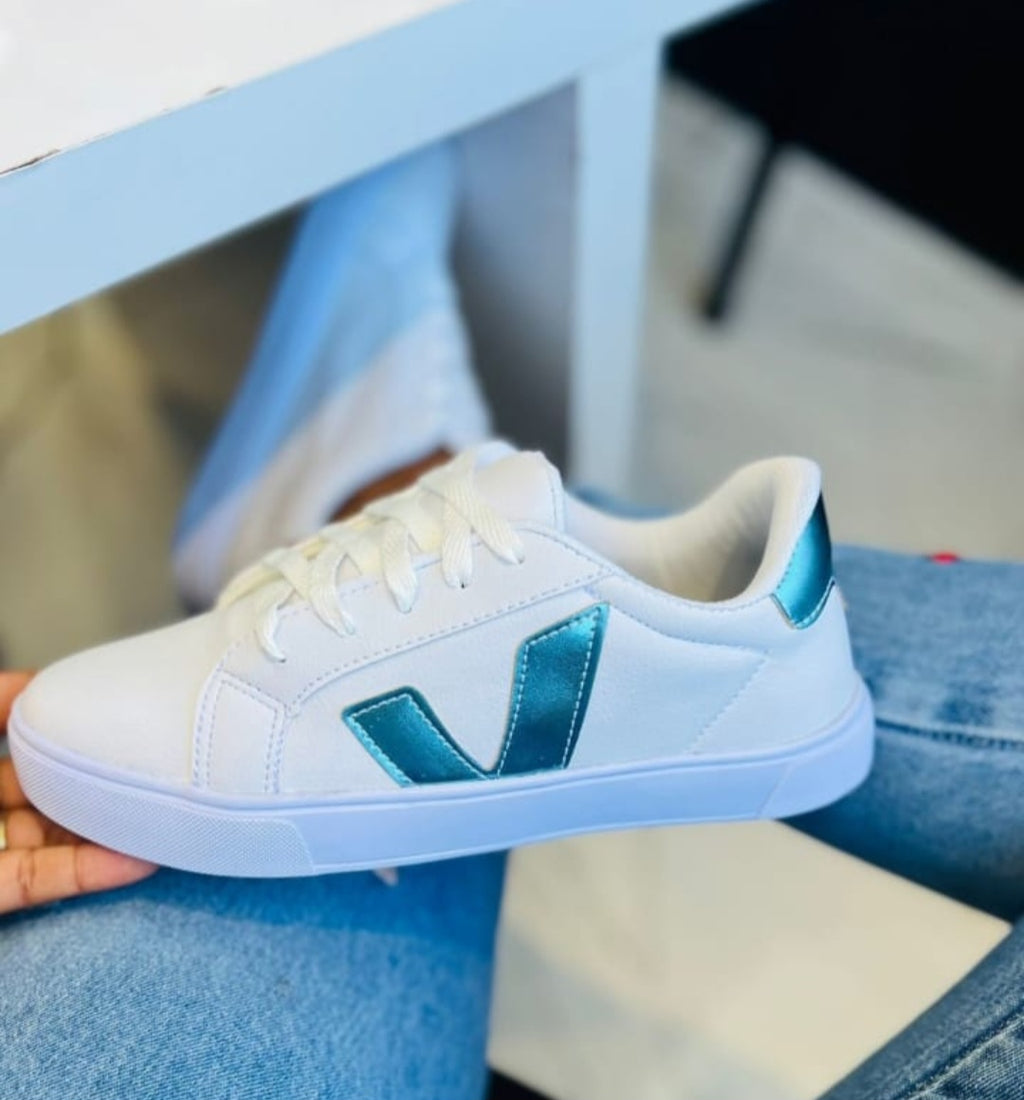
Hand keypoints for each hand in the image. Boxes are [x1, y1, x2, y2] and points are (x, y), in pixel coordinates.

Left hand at [1, 672, 156, 914]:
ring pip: (55, 836)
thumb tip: (34, 680)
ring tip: (162, 816)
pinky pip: (41, 882)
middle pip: (49, 786)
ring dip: (107, 831)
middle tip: (155, 765)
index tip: (115, 709)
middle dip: (99, 778)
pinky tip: (137, 861)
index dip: (64, 722)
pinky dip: (89, 873)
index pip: (18, 733)